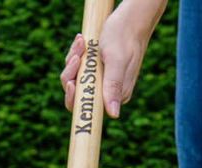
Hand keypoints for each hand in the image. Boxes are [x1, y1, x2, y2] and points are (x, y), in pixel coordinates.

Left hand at [60, 0, 166, 118]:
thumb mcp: (117, 62)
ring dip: (73, 60)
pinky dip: (76, 54)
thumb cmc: (124, 37)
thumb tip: (114, 114)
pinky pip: (77, 66)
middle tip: (77, 57)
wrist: (130, 19)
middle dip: (72, 75)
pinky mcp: (95, 69)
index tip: (72, 83)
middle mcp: (106, 91)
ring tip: (82, 42)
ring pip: (75, 77)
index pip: (88, 107)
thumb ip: (113, 87)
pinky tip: (82, 40)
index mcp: (114, 96)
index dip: (75, 99)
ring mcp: (100, 80)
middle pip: (77, 94)